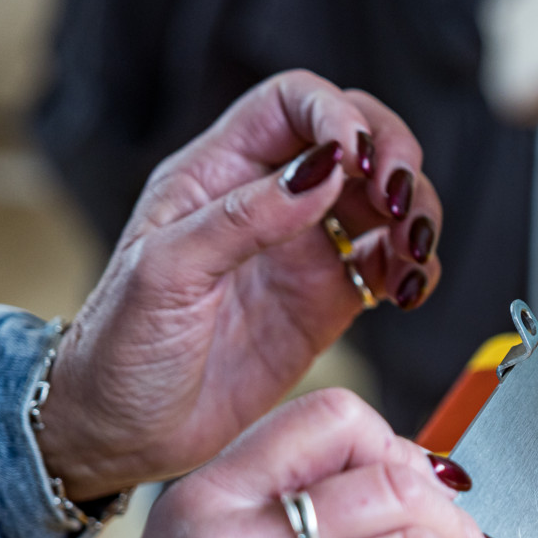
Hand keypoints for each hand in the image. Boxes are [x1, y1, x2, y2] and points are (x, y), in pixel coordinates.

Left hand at [35, 70, 447, 500]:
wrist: (125, 434)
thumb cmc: (120, 350)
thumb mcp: (165, 274)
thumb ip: (242, 218)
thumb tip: (321, 172)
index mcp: (217, 173)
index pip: (291, 103)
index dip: (335, 114)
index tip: (358, 157)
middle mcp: (269, 200)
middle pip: (358, 138)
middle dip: (396, 157)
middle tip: (401, 202)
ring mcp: (306, 249)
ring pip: (386, 201)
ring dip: (416, 216)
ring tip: (410, 254)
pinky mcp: (332, 300)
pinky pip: (392, 265)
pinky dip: (417, 270)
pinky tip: (408, 291)